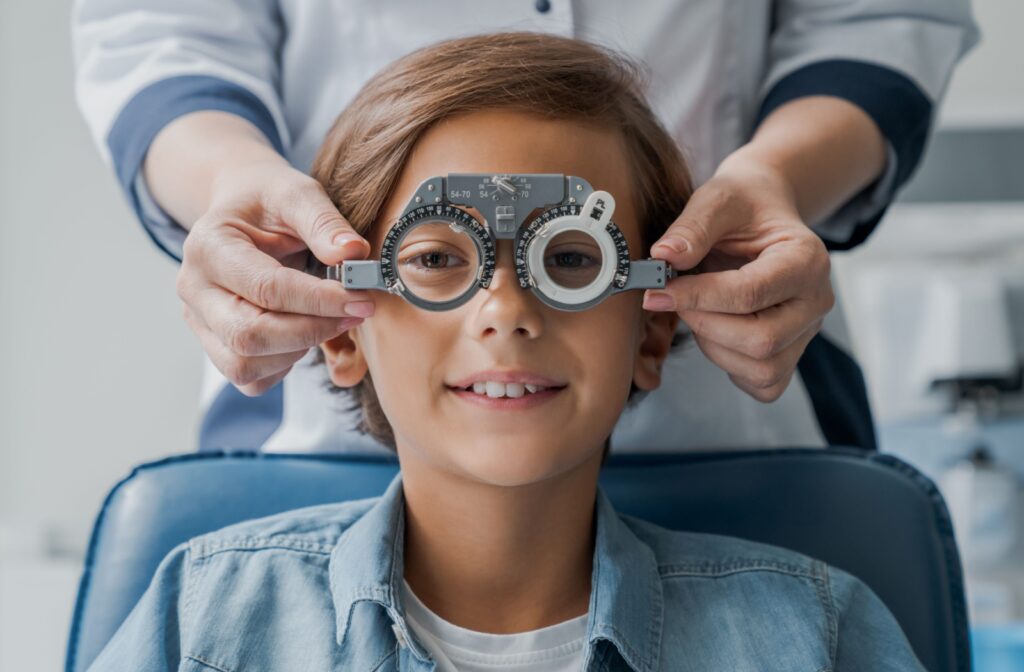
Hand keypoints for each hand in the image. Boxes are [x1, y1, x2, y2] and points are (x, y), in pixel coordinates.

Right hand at [176, 159, 373, 395]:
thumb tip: (353, 253)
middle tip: (355, 313)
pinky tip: (304, 333)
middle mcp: (194, 289)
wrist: (242, 210)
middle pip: (249, 336)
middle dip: (311, 330)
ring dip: (298, 350)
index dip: (320, 300)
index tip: (362, 300)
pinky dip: (283, 365)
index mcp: (208, 247)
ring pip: (244, 365)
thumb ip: (324, 221)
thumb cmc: (268, 201)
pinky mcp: (215, 344)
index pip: (266, 288)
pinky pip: (249, 378)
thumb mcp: (295, 192)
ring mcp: (200, 322)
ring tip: (328, 319)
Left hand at [642, 158, 833, 401]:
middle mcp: (816, 300)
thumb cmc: (742, 205)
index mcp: (807, 259)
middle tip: (675, 299)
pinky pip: (765, 384)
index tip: (658, 290)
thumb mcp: (717, 199)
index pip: (751, 294)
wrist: (762, 212)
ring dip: (714, 347)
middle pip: (762, 340)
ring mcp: (807, 331)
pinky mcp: (792, 352)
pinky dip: (731, 367)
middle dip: (705, 325)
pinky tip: (715, 333)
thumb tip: (664, 257)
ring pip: (762, 369)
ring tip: (698, 311)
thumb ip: (692, 227)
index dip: (697, 297)